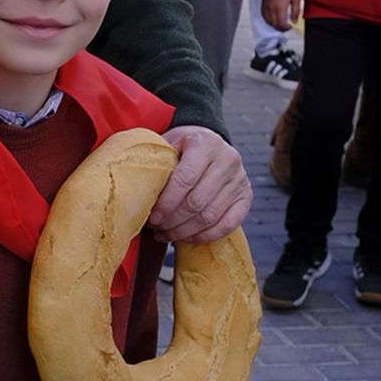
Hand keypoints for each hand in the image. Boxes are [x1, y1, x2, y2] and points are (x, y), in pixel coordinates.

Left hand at [148, 126, 250, 242]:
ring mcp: (240, 179)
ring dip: (184, 231)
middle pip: (197, 201)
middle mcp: (228, 159)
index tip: (152, 217)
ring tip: (165, 234)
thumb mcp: (168, 143)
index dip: (166, 203)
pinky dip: (205, 236)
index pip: (185, 179)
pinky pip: (228, 224)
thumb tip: (134, 187)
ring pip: (210, 216)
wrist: (210, 143)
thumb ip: (156, 161)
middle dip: (173, 221)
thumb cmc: (181, 147)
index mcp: (206, 143)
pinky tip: (187, 237)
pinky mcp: (246, 196)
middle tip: (156, 228)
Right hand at [263, 0, 301, 31]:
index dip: (286, 28)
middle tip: (286, 27)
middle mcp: (271, 8)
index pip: (281, 24)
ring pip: (267, 21)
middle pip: (274, 24)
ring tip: (280, 23)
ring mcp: (266, 5)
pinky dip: (267, 19)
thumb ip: (296, 11)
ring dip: (273, 24)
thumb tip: (294, 21)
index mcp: (280, 8)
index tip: (290, 26)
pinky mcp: (263, 2)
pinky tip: (272, 18)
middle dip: (280, 28)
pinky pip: (263, 15)